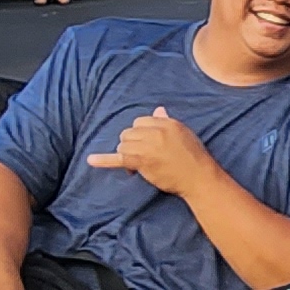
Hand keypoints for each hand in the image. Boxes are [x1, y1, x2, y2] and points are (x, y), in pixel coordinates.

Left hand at [83, 105, 219, 196]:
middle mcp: (156, 131)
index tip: (147, 145)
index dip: (141, 134)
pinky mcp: (142, 161)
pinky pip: (119, 158)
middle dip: (132, 144)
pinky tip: (91, 160)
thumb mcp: (183, 133)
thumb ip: (167, 122)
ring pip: (124, 144)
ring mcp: (148, 146)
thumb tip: (158, 111)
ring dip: (127, 154)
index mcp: (166, 123)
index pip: (141, 121)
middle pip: (129, 132)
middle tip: (143, 157)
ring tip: (138, 165)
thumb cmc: (194, 157)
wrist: (199, 178)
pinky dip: (103, 160)